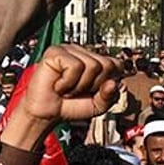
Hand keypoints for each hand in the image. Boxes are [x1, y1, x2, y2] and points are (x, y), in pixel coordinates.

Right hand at [1, 45, 120, 151]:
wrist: (46, 114)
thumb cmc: (69, 106)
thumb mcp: (98, 105)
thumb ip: (110, 96)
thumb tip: (114, 83)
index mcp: (94, 61)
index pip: (116, 64)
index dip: (108, 82)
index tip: (93, 91)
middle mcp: (83, 53)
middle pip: (107, 64)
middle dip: (94, 84)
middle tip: (78, 90)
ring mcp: (69, 50)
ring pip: (92, 65)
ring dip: (79, 85)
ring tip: (68, 88)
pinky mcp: (55, 52)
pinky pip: (75, 66)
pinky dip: (67, 82)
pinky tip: (59, 84)